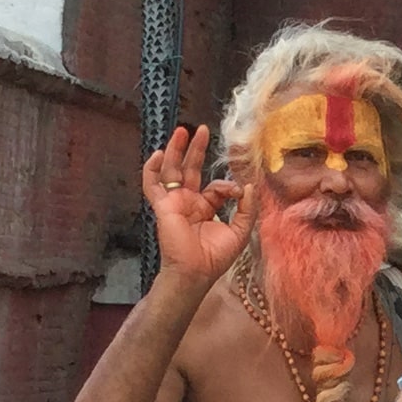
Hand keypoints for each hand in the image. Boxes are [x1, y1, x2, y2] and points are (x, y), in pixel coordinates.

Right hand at [142, 126, 247, 284]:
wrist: (195, 272)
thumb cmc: (215, 257)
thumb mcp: (240, 232)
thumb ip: (247, 209)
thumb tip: (249, 186)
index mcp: (206, 208)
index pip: (215, 186)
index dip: (227, 185)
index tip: (238, 191)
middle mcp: (189, 202)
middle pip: (191, 169)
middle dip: (196, 149)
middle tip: (201, 129)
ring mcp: (174, 202)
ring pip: (172, 170)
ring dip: (176, 150)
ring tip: (181, 131)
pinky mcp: (163, 206)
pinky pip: (152, 185)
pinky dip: (152, 170)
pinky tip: (157, 154)